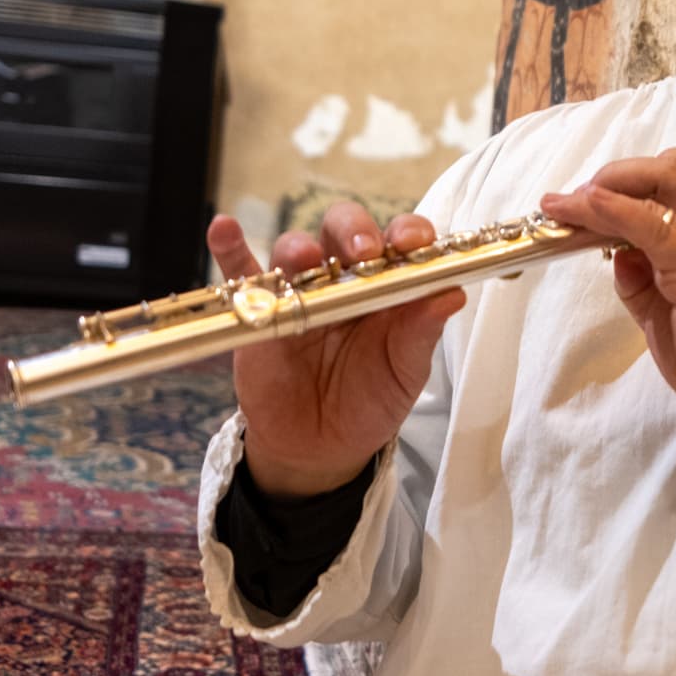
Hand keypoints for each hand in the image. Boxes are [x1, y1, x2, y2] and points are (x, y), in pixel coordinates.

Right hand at [206, 204, 464, 499]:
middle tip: (363, 251)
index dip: (408, 233)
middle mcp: (343, 276)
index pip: (400, 240)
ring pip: (295, 247)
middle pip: (345, 229)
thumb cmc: (371, 400)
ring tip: (305, 260)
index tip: (413, 243)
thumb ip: (422, 332)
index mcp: (388, 283)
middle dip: (355, 230)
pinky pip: (239, 273)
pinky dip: (228, 248)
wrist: (321, 447)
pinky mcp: (258, 310)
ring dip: (299, 246)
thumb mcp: (405, 371)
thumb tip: (453, 294)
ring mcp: (299, 289)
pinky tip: (222, 228)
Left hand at [540, 148, 675, 469]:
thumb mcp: (666, 307)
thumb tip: (613, 250)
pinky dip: (615, 209)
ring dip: (606, 188)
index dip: (633, 176)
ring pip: (659, 185)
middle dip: (616, 172)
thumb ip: (642, 275)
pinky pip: (651, 225)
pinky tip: (588, 205)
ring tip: (569, 205)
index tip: (590, 195)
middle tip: (577, 196)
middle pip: (671, 167)